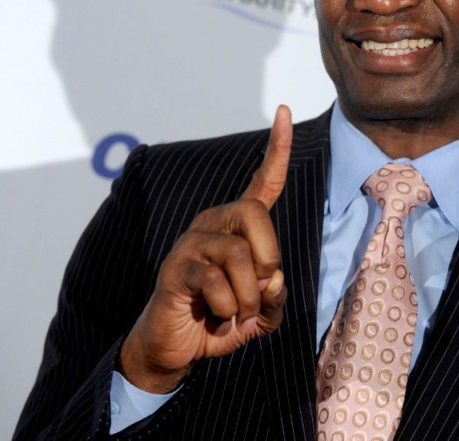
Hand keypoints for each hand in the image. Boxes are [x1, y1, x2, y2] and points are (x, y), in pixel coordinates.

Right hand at [119, 105, 291, 392]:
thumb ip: (275, 293)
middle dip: (268, 257)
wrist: (176, 348)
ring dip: (248, 296)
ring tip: (237, 313)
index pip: (264, 182)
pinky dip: (227, 309)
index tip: (282, 110)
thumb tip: (271, 279)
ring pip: (239, 256)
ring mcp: (191, 244)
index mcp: (238, 227)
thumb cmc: (220, 319)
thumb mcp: (261, 310)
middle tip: (260, 290)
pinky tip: (214, 317)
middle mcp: (212, 224)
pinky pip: (215, 283)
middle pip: (254, 213)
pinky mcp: (176, 270)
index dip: (278, 149)